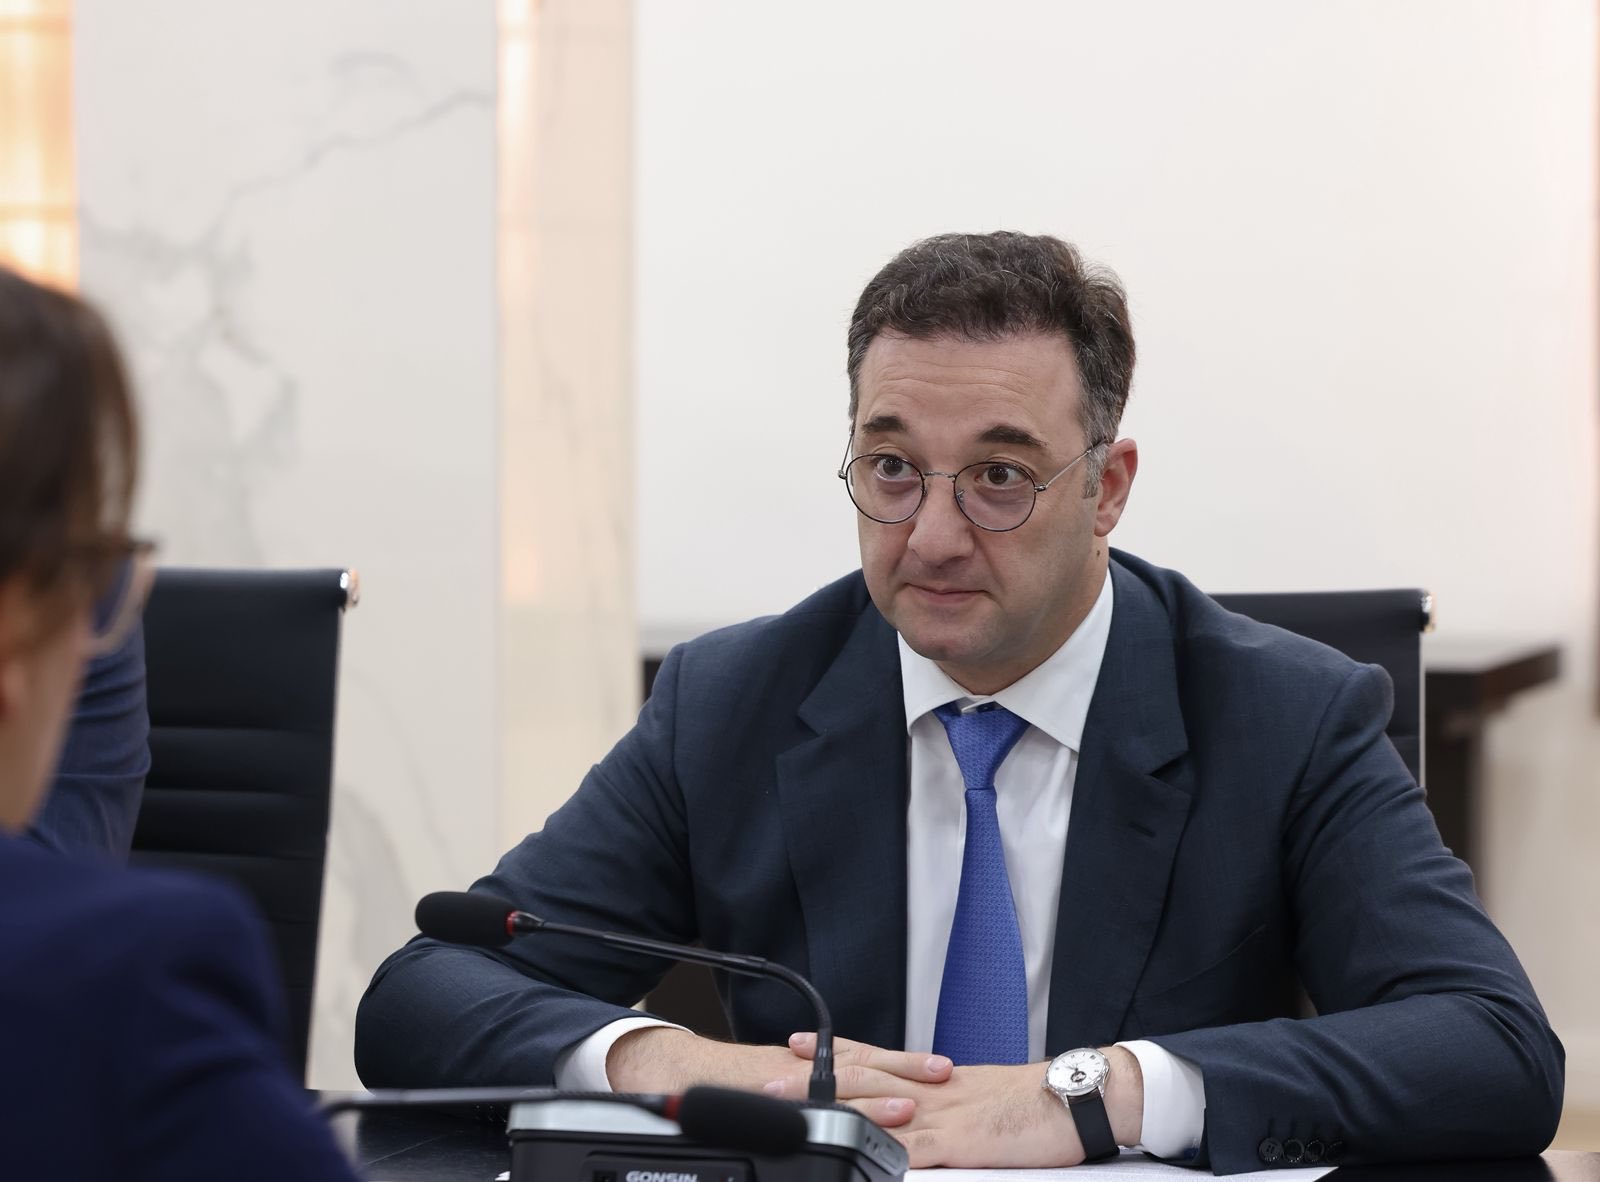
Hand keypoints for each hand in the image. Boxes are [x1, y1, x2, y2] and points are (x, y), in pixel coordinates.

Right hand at [605, 1027, 947, 1125]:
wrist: (673, 1071)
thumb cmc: (726, 1076)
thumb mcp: (780, 1072)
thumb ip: (817, 1080)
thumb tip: (867, 1094)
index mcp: (810, 1061)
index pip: (866, 1057)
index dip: (904, 1063)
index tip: (941, 1067)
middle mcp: (801, 1068)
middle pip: (861, 1068)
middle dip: (902, 1074)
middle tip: (941, 1078)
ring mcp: (783, 1086)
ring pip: (835, 1088)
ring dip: (872, 1096)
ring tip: (908, 1106)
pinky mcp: (762, 1101)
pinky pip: (800, 1107)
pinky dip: (824, 1110)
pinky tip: (844, 1119)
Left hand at [776, 1038, 1143, 1167]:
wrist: (1080, 1097)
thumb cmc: (1038, 1102)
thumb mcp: (983, 1096)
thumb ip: (948, 1103)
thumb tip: (921, 1109)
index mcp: (937, 1079)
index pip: (875, 1057)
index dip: (833, 1052)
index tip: (795, 1045)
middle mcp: (932, 1090)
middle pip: (862, 1079)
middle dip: (812, 1079)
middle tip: (767, 1078)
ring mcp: (945, 1115)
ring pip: (878, 1107)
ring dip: (833, 1109)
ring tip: (791, 1110)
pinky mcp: (963, 1143)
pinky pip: (916, 1148)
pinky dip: (885, 1152)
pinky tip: (858, 1157)